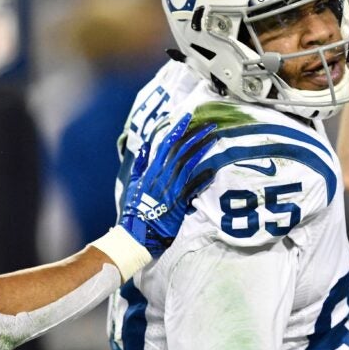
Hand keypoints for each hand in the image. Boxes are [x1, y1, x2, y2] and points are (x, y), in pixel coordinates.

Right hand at [119, 113, 217, 257]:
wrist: (138, 233)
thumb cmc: (135, 209)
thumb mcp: (133, 184)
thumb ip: (139, 165)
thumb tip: (144, 147)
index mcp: (151, 170)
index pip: (166, 144)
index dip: (178, 129)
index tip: (188, 116)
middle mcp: (161, 176)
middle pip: (180, 150)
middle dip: (195, 135)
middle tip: (210, 125)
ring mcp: (170, 188)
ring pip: (188, 163)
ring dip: (202, 149)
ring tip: (214, 138)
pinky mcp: (179, 202)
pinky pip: (193, 187)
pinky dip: (203, 178)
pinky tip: (214, 169)